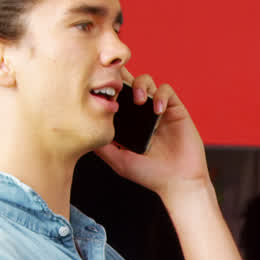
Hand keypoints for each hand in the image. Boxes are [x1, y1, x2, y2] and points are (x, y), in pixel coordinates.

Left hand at [95, 70, 210, 198]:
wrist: (179, 182)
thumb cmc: (149, 174)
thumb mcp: (118, 160)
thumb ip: (102, 145)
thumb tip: (80, 129)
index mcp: (126, 121)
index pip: (113, 96)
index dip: (107, 88)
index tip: (100, 91)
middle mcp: (141, 112)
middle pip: (128, 82)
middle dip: (121, 77)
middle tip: (116, 84)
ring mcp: (157, 109)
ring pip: (146, 81)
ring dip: (140, 85)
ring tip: (139, 100)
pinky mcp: (175, 109)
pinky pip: (167, 90)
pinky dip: (161, 95)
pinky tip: (158, 110)